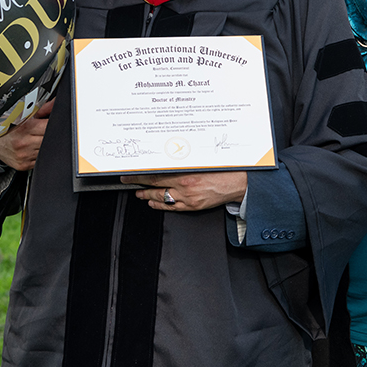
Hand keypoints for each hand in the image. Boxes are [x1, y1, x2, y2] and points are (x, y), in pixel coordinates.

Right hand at [0, 99, 54, 170]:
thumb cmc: (8, 128)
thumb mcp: (23, 115)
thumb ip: (42, 110)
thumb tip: (55, 104)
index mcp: (25, 128)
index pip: (49, 127)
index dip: (54, 124)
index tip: (55, 123)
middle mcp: (24, 143)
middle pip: (49, 140)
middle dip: (50, 135)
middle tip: (44, 132)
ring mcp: (24, 156)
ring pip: (46, 150)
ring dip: (45, 145)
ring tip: (36, 140)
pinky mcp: (23, 165)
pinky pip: (39, 160)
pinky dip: (39, 154)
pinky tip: (32, 149)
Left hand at [122, 170, 247, 210]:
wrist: (238, 183)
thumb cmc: (222, 169)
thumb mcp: (200, 160)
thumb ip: (182, 161)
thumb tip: (164, 159)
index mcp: (185, 174)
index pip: (155, 175)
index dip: (139, 175)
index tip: (129, 174)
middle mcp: (185, 188)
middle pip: (155, 187)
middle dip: (139, 185)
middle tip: (128, 182)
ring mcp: (188, 199)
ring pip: (162, 198)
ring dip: (148, 196)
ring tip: (139, 193)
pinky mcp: (193, 207)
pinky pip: (172, 207)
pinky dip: (161, 205)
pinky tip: (154, 202)